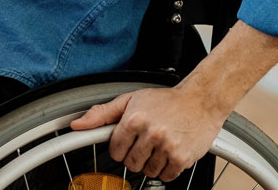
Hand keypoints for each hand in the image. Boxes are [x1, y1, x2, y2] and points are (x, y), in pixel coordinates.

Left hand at [70, 85, 227, 181]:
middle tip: (144, 144)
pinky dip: (166, 170)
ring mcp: (167, 147)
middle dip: (134, 156)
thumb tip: (77, 124)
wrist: (200, 101)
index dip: (119, 148)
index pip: (115, 150)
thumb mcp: (130, 100)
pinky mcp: (182, 158)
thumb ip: (102, 114)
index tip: (126, 143)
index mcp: (134, 119)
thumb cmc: (165, 101)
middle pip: (130, 163)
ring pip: (147, 171)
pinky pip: (166, 176)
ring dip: (150, 164)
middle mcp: (150, 133)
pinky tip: (169, 154)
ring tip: (158, 147)